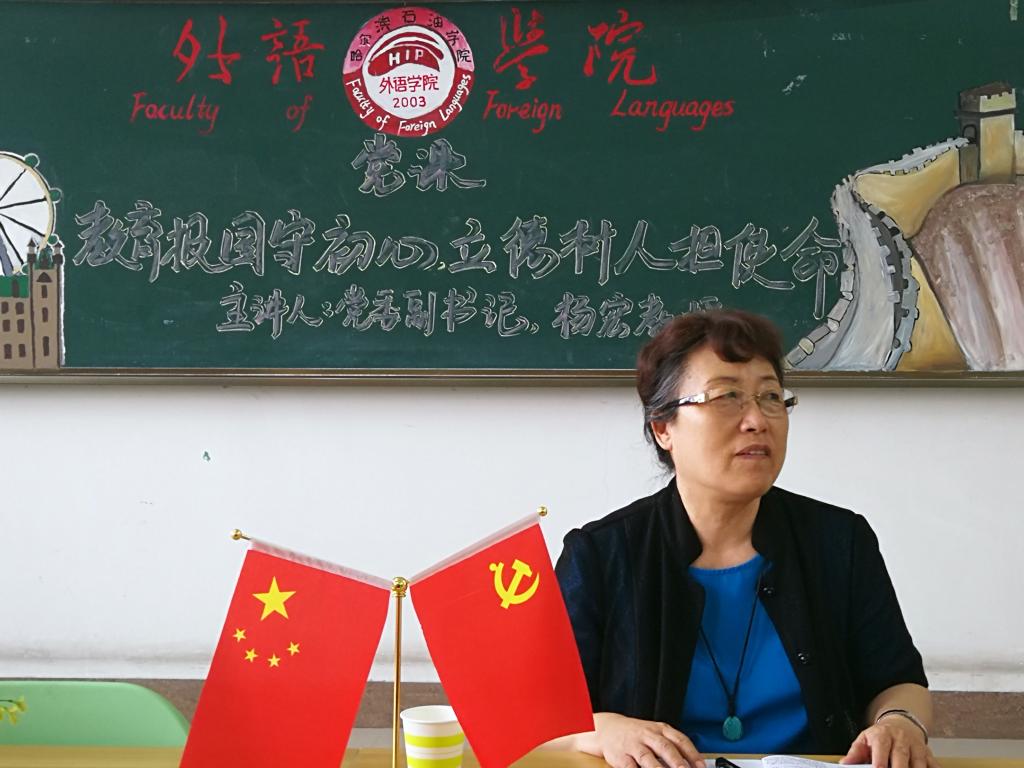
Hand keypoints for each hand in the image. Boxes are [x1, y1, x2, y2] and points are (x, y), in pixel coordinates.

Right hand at [575, 712, 702, 767]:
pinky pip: (630, 767)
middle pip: (665, 748)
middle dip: (678, 762)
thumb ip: (672, 746)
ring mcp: (634, 745)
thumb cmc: (637, 734)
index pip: (680, 740)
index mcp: (660, 729)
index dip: (692, 754)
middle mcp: (648, 735)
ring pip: (648, 758)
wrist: (608, 728)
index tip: (701, 767)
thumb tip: (691, 764)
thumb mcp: (656, 733)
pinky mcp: (621, 756)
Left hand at [841, 716, 939, 767]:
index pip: (881, 748)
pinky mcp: (928, 755)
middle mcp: (901, 740)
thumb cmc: (880, 736)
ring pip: (919, 762)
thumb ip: (855, 753)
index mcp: (883, 735)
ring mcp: (916, 747)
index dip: (880, 761)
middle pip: (901, 756)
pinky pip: (934, 765)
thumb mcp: (865, 740)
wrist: (900, 724)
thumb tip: (845, 764)